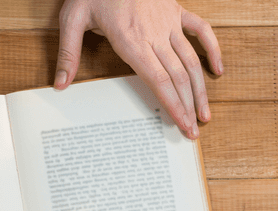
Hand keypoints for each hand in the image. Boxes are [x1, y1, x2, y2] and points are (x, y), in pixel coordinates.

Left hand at [54, 0, 222, 138]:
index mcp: (131, 40)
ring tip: (205, 114)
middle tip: (194, 131)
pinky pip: (201, 30)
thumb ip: (68, 53)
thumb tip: (60, 84)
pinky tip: (217, 71)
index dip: (173, 105)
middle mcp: (154, 34)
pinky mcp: (175, 10)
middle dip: (188, 106)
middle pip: (178, 77)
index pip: (158, 81)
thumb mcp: (72, 18)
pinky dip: (212, 50)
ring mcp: (168, 22)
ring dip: (200, 89)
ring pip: (191, 60)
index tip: (182, 125)